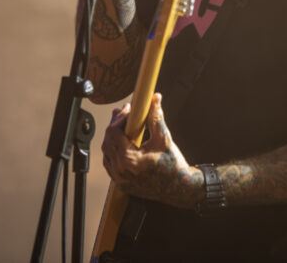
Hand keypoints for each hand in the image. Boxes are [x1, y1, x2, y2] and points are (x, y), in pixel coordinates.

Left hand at [100, 93, 201, 208]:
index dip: (120, 117)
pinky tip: (123, 143)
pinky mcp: (122, 184)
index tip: (129, 108)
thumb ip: (156, 117)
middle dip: (116, 125)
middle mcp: (120, 170)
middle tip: (125, 114)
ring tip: (124, 126)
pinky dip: (113, 151)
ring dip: (113, 138)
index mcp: (129, 159)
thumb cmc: (173, 165)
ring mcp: (120, 179)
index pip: (113, 132)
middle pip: (107, 141)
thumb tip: (155, 98)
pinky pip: (110, 164)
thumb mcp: (164, 139)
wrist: (179, 188)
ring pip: (107, 153)